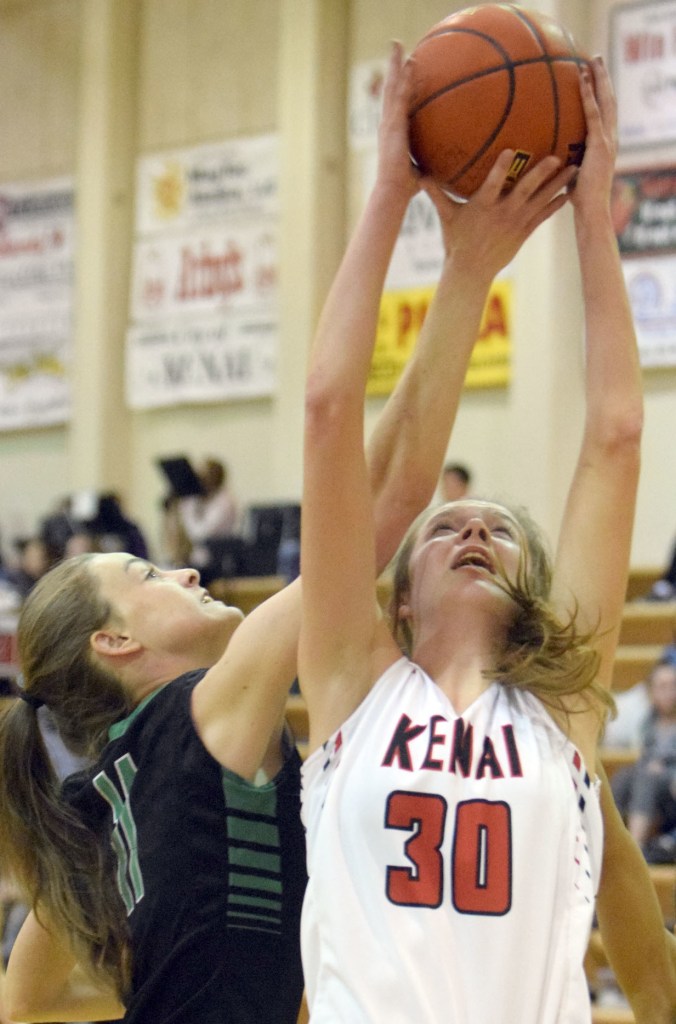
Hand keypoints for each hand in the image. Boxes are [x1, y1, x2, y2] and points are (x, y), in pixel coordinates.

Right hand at [375, 42, 420, 201]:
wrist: (393, 191)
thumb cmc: (407, 188)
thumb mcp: (422, 169)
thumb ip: (432, 161)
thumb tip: (449, 165)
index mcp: (393, 133)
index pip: (396, 104)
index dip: (400, 86)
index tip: (407, 70)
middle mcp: (388, 124)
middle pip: (390, 89)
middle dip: (394, 68)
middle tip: (398, 48)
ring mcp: (388, 124)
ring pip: (391, 87)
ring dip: (394, 65)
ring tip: (397, 45)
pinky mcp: (392, 126)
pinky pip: (398, 97)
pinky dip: (401, 79)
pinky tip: (407, 64)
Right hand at [424, 149, 575, 279]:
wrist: (471, 271)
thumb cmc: (456, 241)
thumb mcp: (446, 217)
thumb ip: (437, 194)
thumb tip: (419, 174)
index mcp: (483, 207)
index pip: (491, 185)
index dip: (500, 169)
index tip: (510, 151)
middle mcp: (503, 214)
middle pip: (524, 191)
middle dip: (540, 174)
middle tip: (556, 156)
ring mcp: (516, 223)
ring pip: (540, 201)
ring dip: (557, 184)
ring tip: (573, 167)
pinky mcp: (524, 233)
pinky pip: (543, 217)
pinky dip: (555, 205)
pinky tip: (569, 193)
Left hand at [570, 56, 617, 213]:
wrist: (591, 211)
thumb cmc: (577, 199)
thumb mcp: (570, 173)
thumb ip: (563, 159)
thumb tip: (544, 153)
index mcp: (605, 144)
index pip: (605, 113)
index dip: (600, 93)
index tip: (593, 76)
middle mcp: (610, 139)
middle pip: (609, 101)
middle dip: (603, 79)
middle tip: (595, 58)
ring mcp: (608, 141)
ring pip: (605, 102)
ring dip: (599, 79)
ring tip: (591, 60)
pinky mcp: (601, 145)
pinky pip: (593, 114)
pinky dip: (588, 95)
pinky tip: (581, 79)